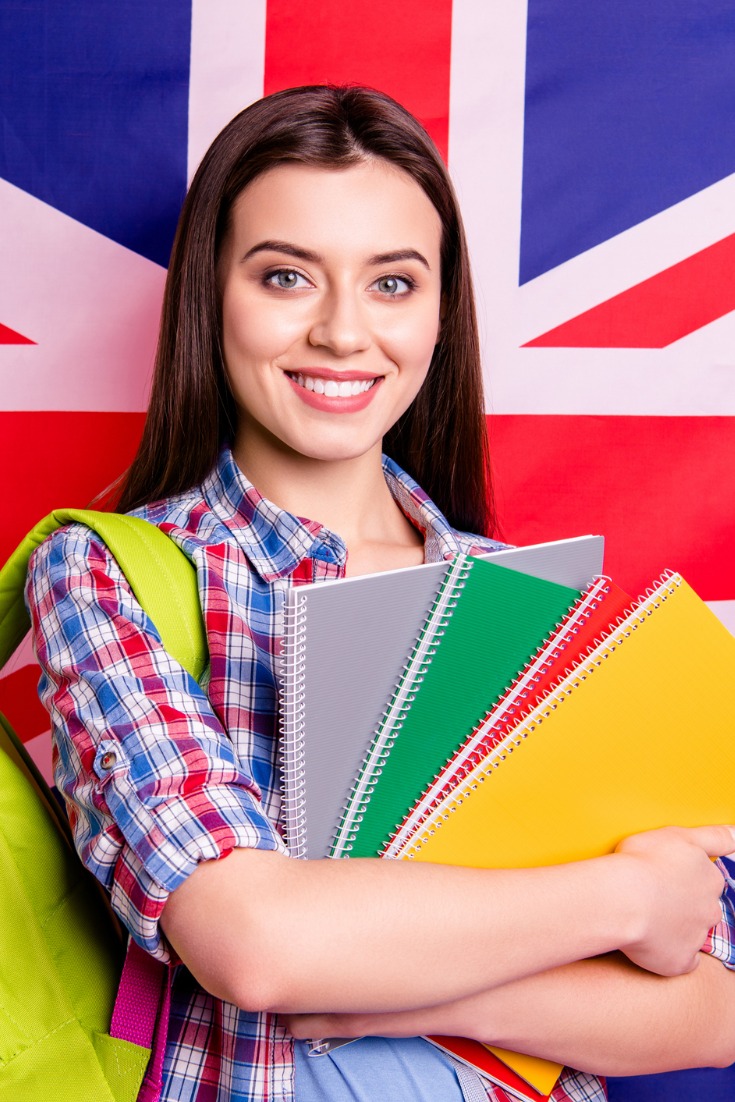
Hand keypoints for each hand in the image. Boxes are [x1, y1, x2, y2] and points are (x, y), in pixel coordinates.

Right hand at [614, 824, 733, 976]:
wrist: (623, 898)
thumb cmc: (645, 861)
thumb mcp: (680, 835)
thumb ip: (715, 837)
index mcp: (710, 879)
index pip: (709, 881)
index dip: (689, 879)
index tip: (670, 877)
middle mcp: (710, 909)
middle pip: (703, 909)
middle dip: (685, 905)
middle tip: (655, 895)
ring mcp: (697, 937)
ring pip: (693, 934)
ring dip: (677, 928)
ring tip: (646, 916)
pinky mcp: (680, 961)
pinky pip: (682, 961)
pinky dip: (672, 954)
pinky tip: (655, 943)